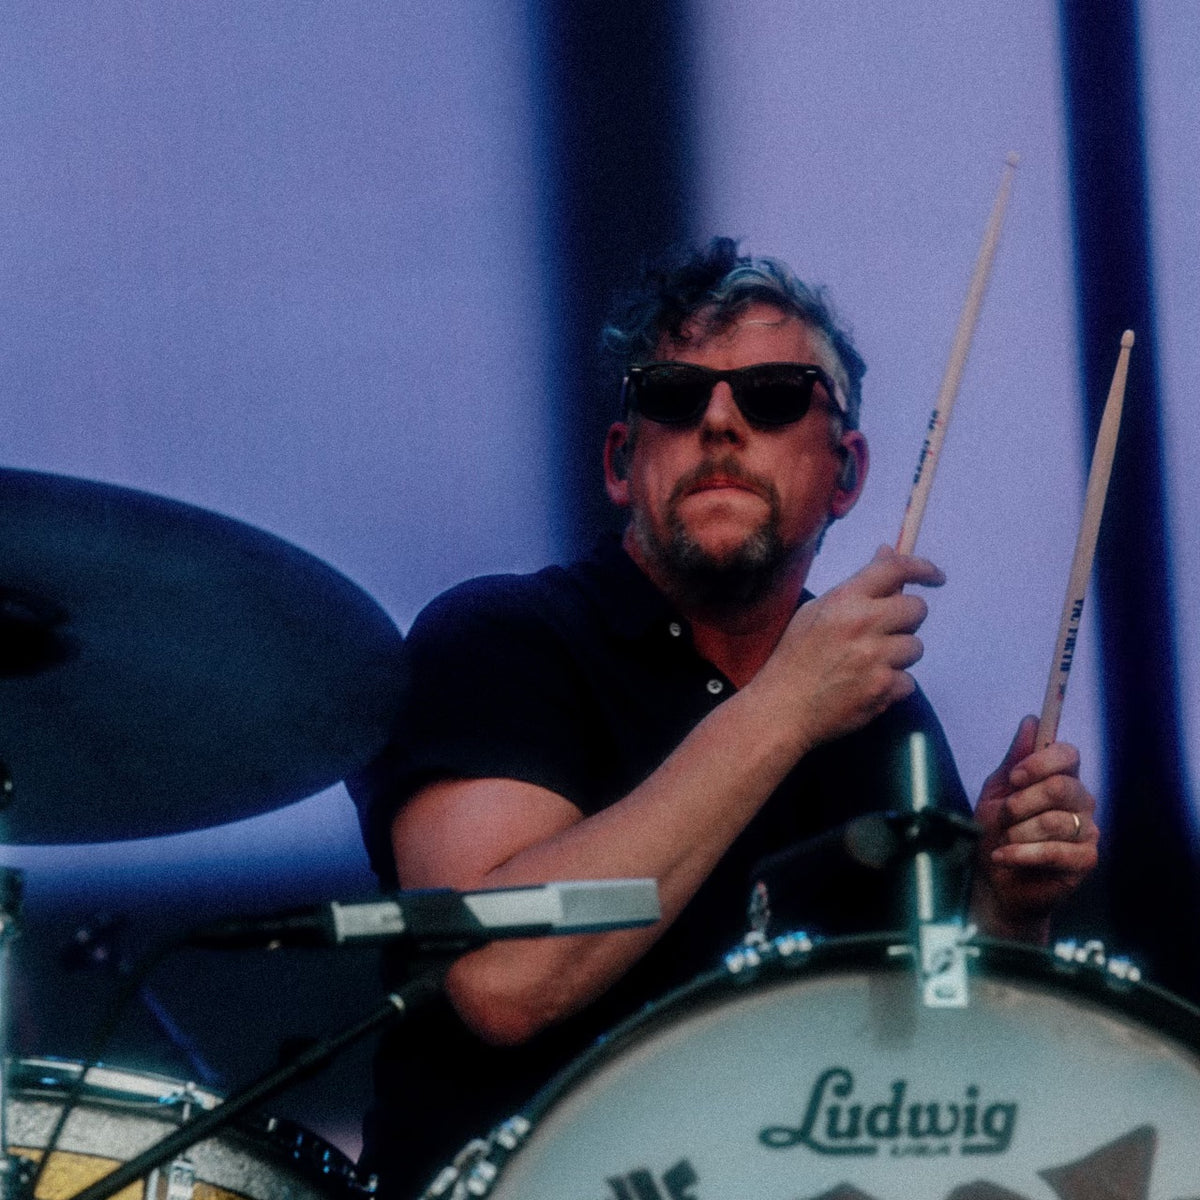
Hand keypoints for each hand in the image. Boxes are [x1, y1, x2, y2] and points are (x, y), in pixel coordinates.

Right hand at [759, 545, 944, 750]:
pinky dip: (892, 685)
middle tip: (886, 632)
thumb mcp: (816, 611)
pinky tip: (866, 687)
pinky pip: (908, 681)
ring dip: (899, 656)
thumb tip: (887, 552)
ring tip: (868, 665)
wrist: (782, 709)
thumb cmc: (794, 658)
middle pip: (917, 609)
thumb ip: (857, 586)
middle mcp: (863, 624)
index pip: (895, 569)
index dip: (922, 568)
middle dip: (907, 620)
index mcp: (844, 600)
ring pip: (916, 647)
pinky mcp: (883, 689)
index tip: (936, 576)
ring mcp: (875, 658)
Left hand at [972, 714, 1097, 940]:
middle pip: (1062, 787)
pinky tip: (1005, 857)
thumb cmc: (997, 833)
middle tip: (1004, 815)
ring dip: (1018, 832)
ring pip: (1056, 821)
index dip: (1041, 762)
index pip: (1068, 754)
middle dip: (1022, 802)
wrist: (995, 880)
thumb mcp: (996, 791)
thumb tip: (1031, 721)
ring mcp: (1087, 830)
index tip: (1014, 777)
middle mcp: (1080, 801)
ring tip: (1004, 840)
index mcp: (1061, 779)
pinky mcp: (1085, 860)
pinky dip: (1022, 854)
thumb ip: (1014, 759)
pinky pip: (1057, 851)